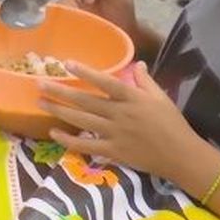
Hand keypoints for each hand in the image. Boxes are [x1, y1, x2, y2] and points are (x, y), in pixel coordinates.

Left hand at [41, 61, 206, 180]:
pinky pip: (86, 145)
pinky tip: (53, 132)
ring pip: (81, 121)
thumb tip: (136, 63)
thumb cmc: (172, 123)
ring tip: (40, 102)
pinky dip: (68, 140)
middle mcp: (120, 114)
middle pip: (85, 101)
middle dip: (60, 92)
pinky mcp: (112, 151)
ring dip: (59, 111)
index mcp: (132, 98)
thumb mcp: (161, 97)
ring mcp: (114, 133)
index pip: (106, 82)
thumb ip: (145, 80)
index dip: (86, 73)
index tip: (67, 63)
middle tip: (39, 83)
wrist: (181, 155)